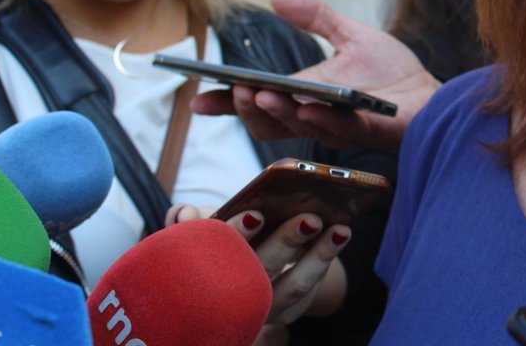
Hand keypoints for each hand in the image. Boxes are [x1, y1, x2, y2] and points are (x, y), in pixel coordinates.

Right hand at [166, 205, 350, 328]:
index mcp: (202, 273)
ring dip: (318, 257)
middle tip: (309, 218)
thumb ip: (186, 218)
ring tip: (340, 228)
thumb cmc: (216, 239)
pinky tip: (341, 235)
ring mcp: (260, 308)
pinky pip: (308, 293)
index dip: (235, 235)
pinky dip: (325, 263)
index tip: (255, 215)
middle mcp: (231, 297)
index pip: (216, 258)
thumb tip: (184, 214)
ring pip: (292, 288)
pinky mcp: (285, 311)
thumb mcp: (197, 227)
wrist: (236, 267)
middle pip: (260, 272)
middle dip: (285, 244)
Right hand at [192, 0, 439, 149]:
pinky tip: (307, 104)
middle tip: (235, 90)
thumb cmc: (390, 73)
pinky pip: (340, 130)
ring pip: (297, 128)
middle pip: (267, 122)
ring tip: (260, 94)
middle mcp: (314, 115)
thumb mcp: (350, 36)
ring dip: (277, 113)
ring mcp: (339, 127)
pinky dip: (320, 118)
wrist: (431, 94)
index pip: (257, 104)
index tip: (196, 100)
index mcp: (304, 94)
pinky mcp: (368, 131)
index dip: (225, 106)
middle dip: (245, 109)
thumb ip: (316, 18)